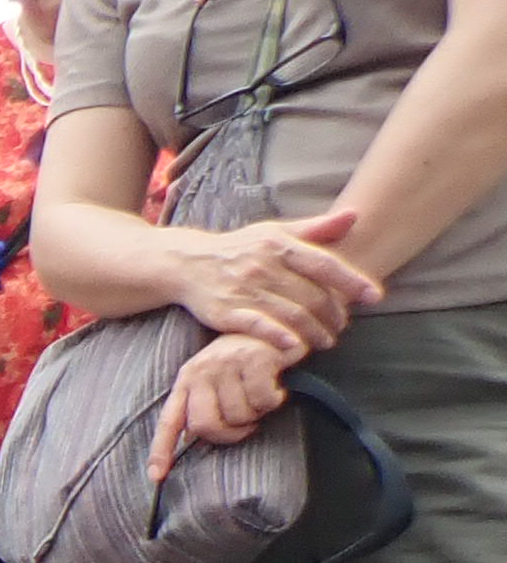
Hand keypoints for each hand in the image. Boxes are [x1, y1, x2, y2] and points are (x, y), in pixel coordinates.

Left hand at [150, 333, 297, 476]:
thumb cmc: (241, 361)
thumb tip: (192, 439)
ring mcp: (226, 364)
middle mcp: (200, 371)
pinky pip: (264, 401)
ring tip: (261, 396)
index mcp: (186, 380)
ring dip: (257, 414)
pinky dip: (274, 400)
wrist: (271, 325)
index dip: (161, 450)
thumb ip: (202, 406)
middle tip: (247, 425)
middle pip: (207, 426)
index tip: (156, 477)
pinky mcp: (253, 359)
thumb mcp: (214, 380)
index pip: (169, 421)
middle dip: (230, 434)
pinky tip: (275, 387)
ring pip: (240, 415)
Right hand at [171, 210, 374, 357]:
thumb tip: (355, 215)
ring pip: (291, 314)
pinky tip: (295, 347)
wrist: (188, 263)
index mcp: (279, 245)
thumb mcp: (275, 232)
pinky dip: (278, 337)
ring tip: (326, 340)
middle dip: (333, 315)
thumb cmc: (239, 248)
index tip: (374, 298)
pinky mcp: (226, 311)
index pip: (325, 264)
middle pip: (312, 296)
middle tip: (342, 326)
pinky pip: (257, 326)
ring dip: (314, 332)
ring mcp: (243, 289)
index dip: (352, 281)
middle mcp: (263, 265)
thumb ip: (316, 229)